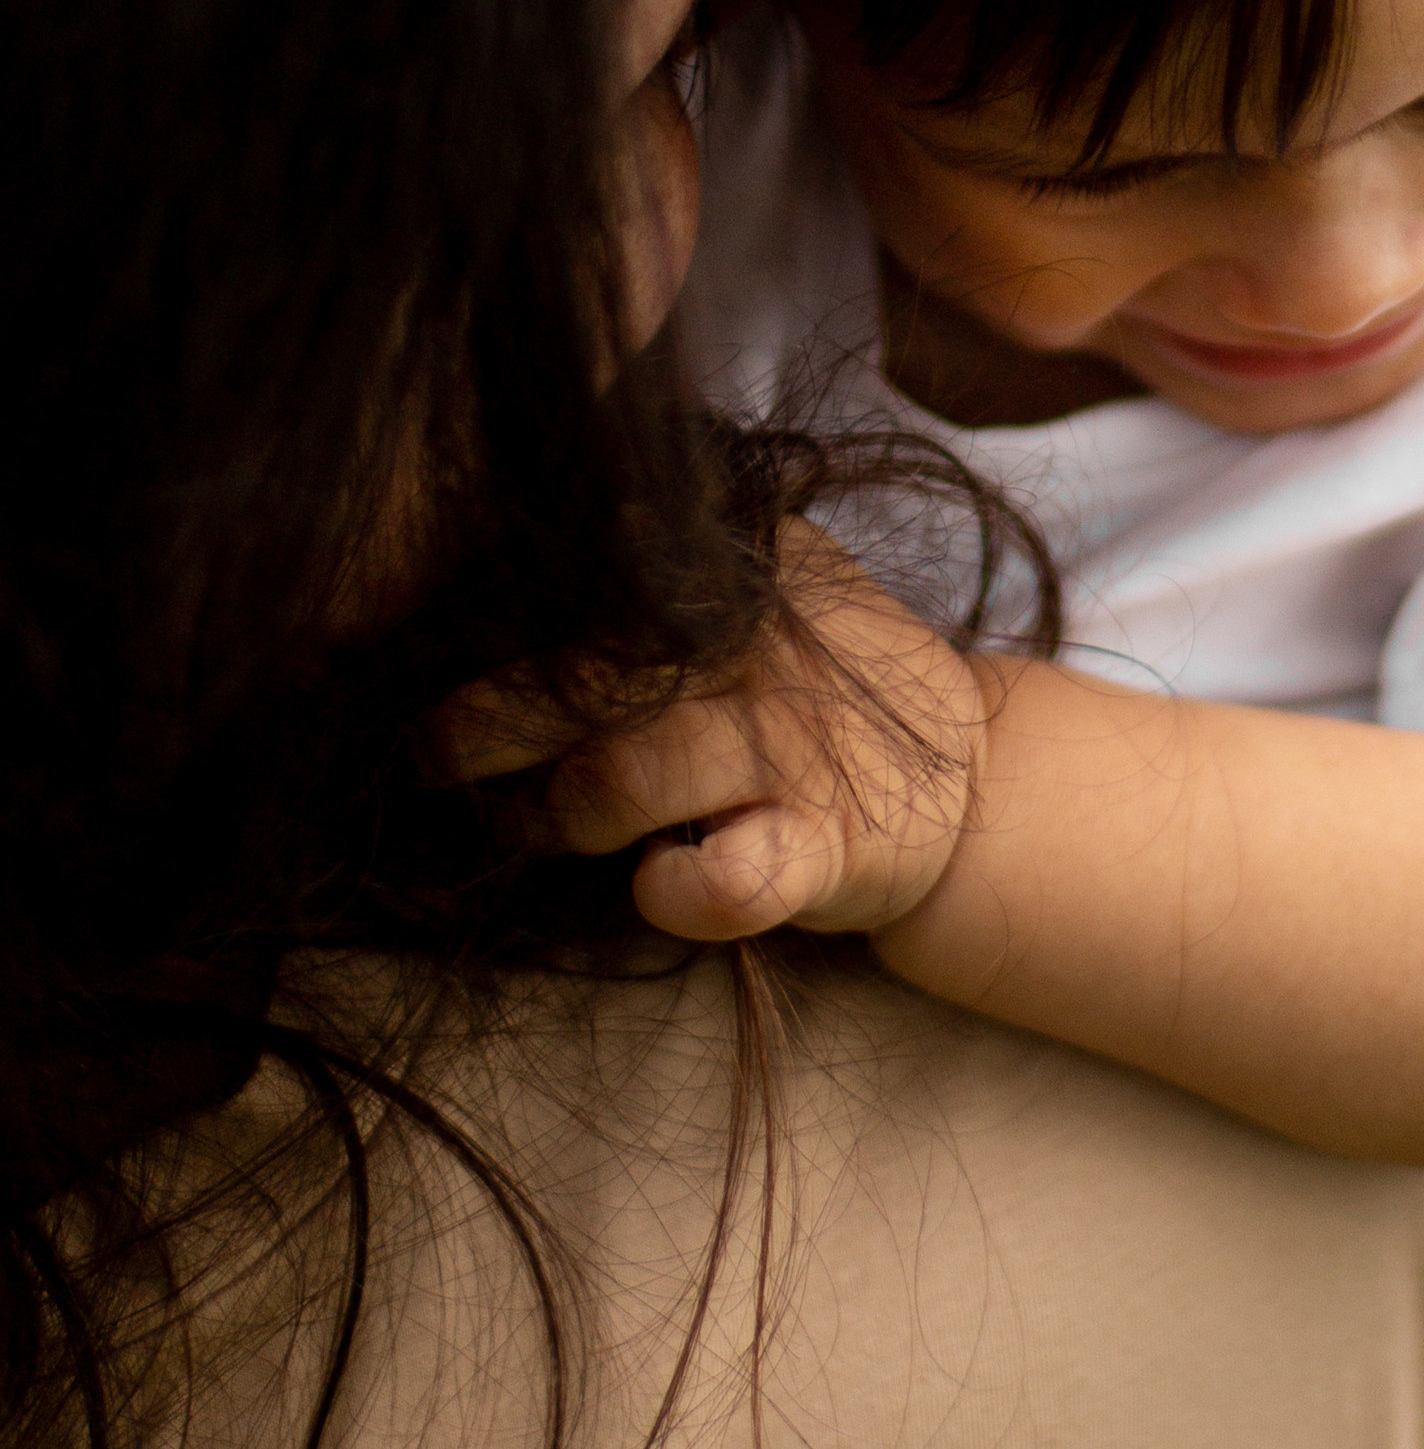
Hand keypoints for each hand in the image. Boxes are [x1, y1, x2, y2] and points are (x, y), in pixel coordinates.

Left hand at [437, 532, 991, 941]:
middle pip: (584, 673)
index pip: (599, 571)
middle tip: (436, 753)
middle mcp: (765, 646)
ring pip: (625, 777)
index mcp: (741, 569)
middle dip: (485, 722)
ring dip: (560, 811)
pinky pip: (729, 881)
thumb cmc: (807, 687)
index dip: (501, 612)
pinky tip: (659, 881)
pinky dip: (676, 891)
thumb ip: (659, 568)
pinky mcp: (828, 847)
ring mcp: (797, 748)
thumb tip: (488, 557)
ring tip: (539, 823)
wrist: (964, 783)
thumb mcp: (761, 592)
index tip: (435, 639)